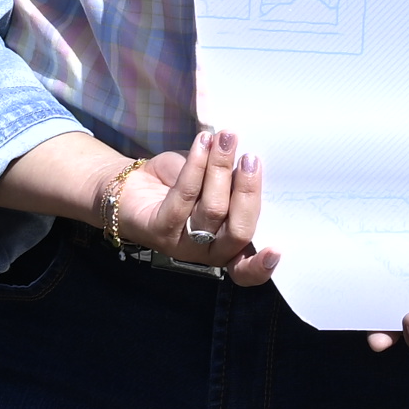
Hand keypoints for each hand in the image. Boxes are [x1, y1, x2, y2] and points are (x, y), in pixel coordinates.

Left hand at [112, 129, 278, 282]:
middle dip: (248, 192)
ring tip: (226, 138)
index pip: (247, 270)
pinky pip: (184, 196)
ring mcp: (181, 244)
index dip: (262, 265)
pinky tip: (202, 143)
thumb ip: (234, 183)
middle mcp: (206, 252)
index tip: (278, 250)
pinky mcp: (158, 230)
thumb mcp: (214, 184)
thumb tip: (255, 160)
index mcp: (227, 247)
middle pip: (238, 232)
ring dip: (221, 168)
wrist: (130, 186)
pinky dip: (197, 166)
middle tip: (250, 159)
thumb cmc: (180, 185)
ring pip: (212, 209)